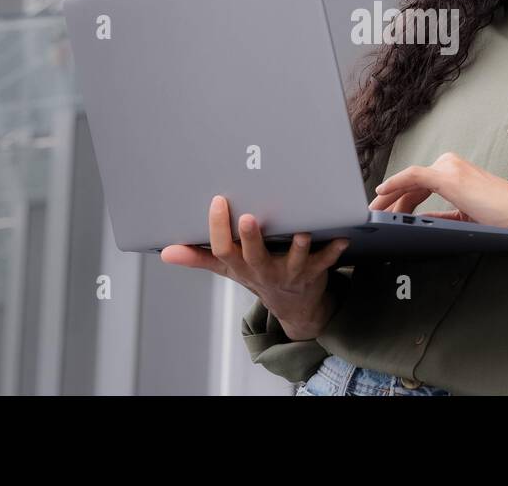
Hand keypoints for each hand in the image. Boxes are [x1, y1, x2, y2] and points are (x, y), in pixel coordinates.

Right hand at [160, 195, 349, 338]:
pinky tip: (341, 238)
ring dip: (298, 246)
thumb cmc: (258, 276)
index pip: (224, 250)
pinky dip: (333, 251)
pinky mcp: (314, 272)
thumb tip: (166, 252)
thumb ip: (199, 257)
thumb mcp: (228, 269)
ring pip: (293, 259)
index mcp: (241, 266)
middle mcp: (264, 270)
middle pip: (255, 256)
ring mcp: (290, 272)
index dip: (219, 228)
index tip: (217, 202)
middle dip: (251, 238)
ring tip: (301, 231)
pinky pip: (325, 262)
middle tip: (248, 218)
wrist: (294, 306)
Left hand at [370, 151, 507, 232]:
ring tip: (376, 211)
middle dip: (392, 200)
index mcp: (457, 173)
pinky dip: (395, 183)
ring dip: (390, 196)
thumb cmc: (504, 218)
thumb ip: (444, 215)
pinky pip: (413, 176)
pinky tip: (382, 192)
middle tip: (376, 214)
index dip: (401, 199)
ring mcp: (450, 168)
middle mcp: (451, 165)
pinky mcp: (448, 176)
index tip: (387, 212)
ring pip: (408, 180)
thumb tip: (421, 221)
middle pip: (411, 183)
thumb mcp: (466, 216)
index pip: (420, 185)